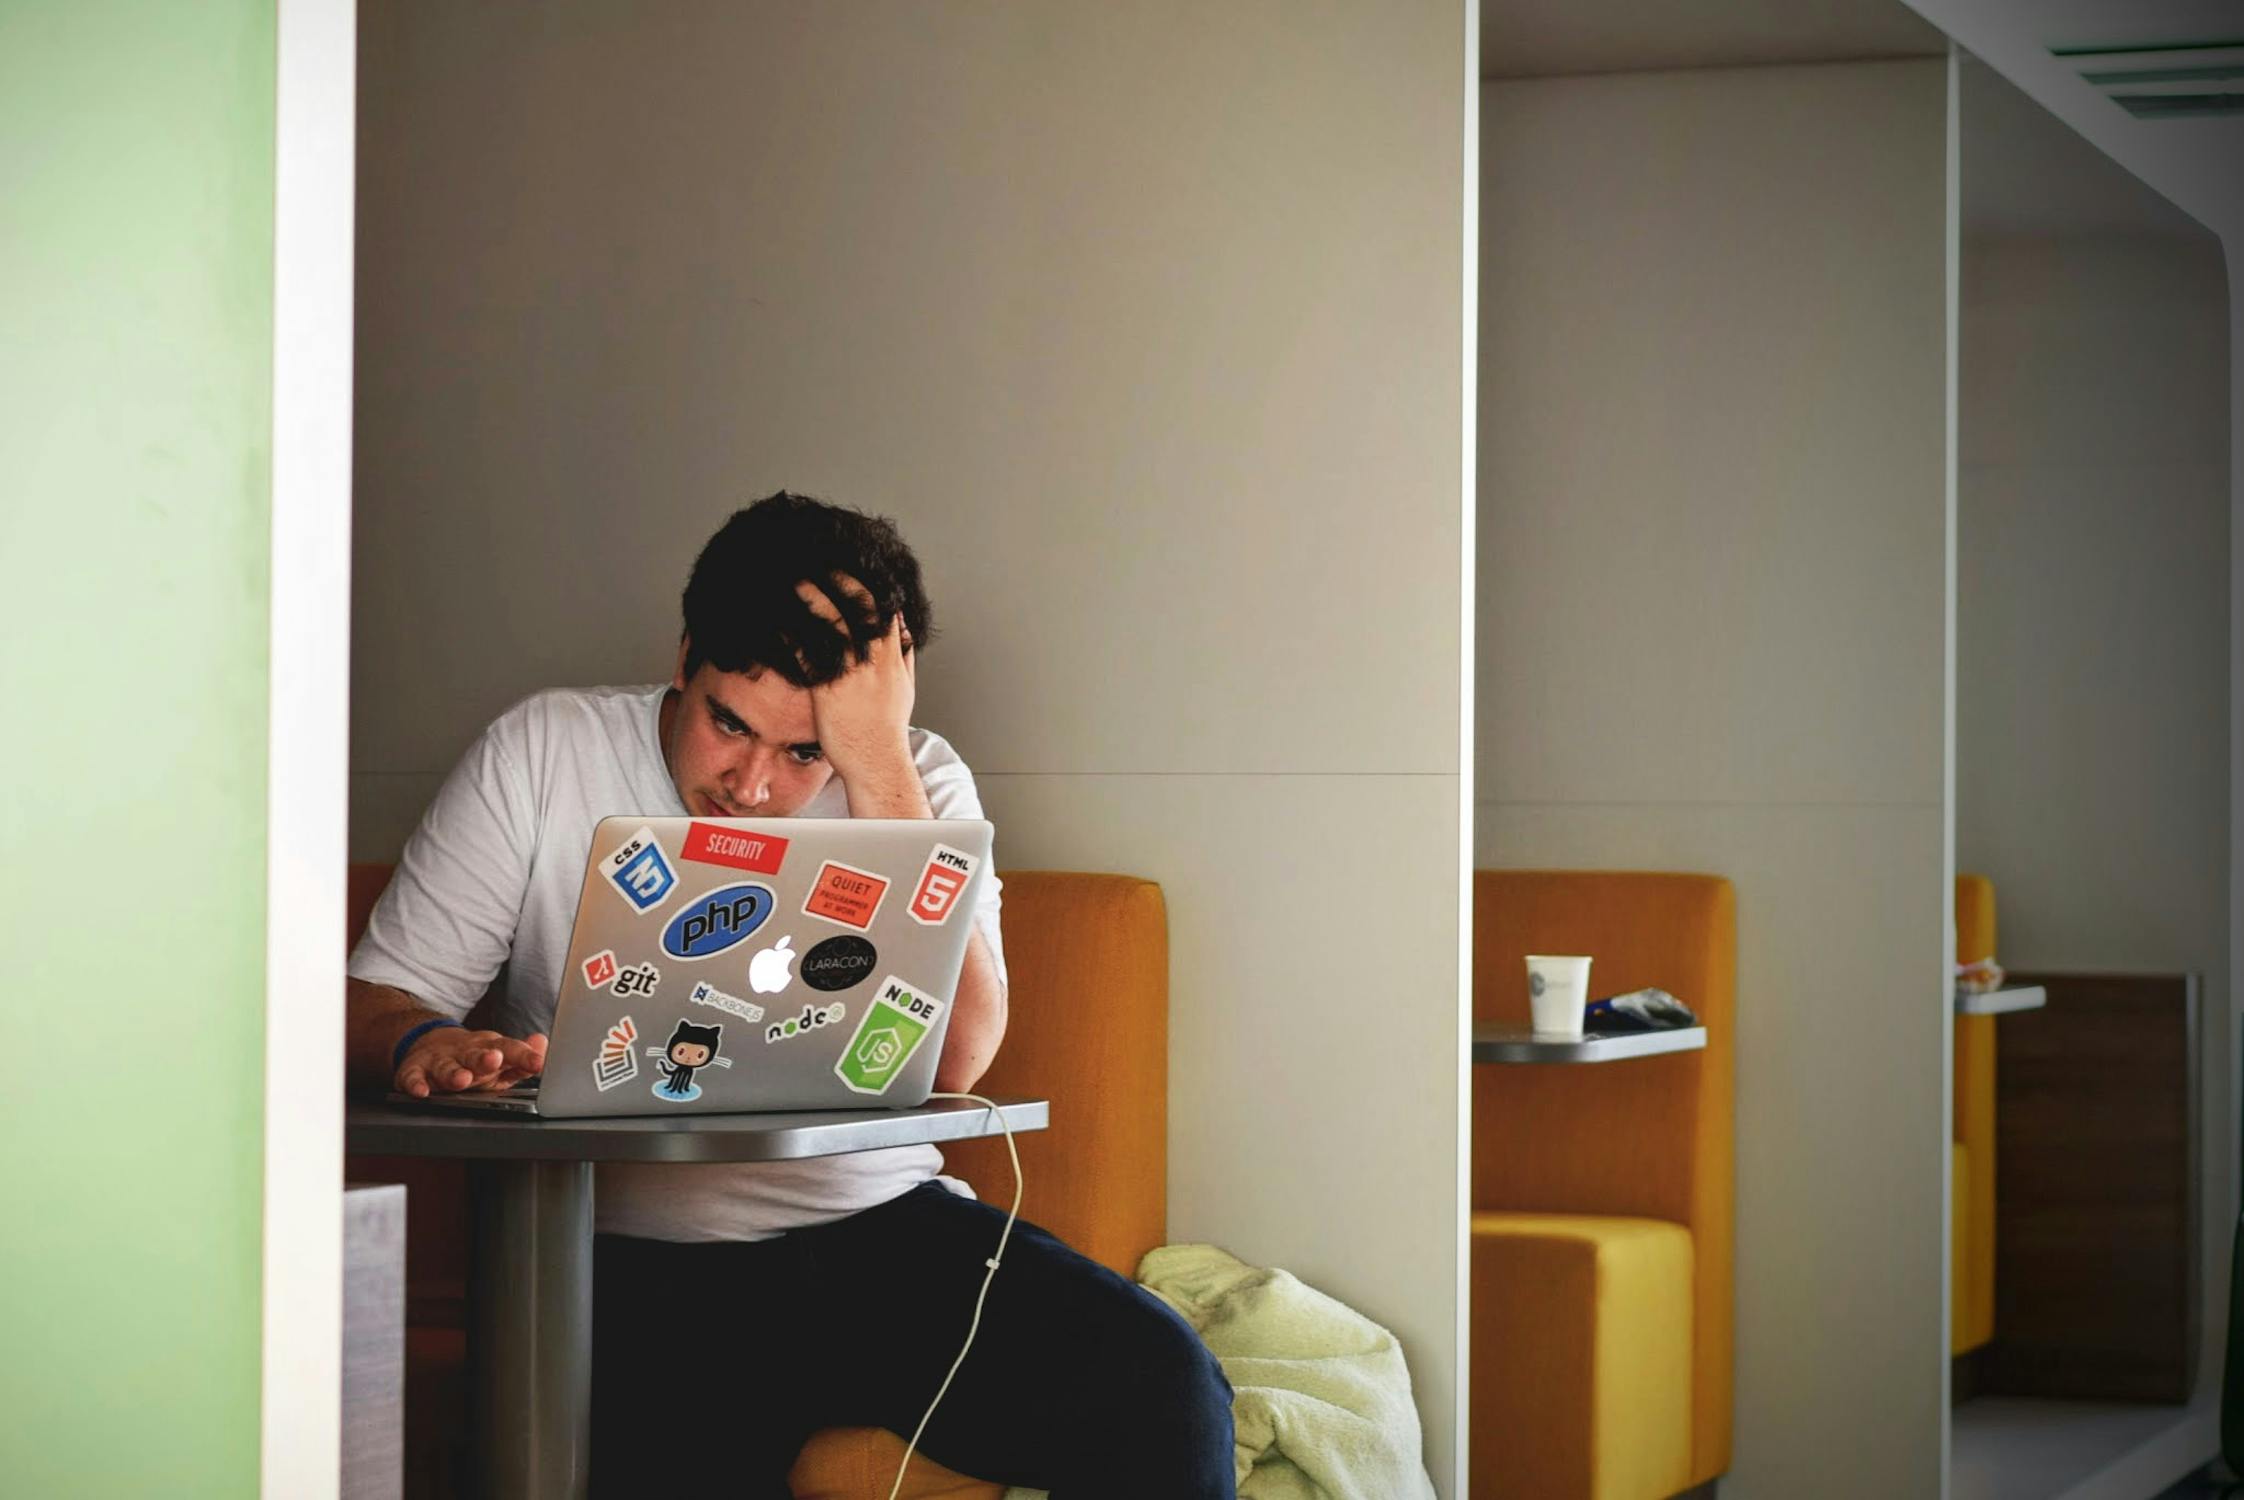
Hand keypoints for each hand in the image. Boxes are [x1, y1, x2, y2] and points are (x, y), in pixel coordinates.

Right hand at [394, 1026, 548, 1096]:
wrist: (430, 1044)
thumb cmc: (474, 1058)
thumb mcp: (500, 1057)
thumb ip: (522, 1058)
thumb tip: (543, 1044)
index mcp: (489, 1048)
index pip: (510, 1049)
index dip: (524, 1056)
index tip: (537, 1063)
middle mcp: (465, 1052)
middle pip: (476, 1055)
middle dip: (485, 1059)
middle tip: (494, 1060)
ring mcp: (439, 1061)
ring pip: (446, 1067)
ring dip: (453, 1073)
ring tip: (462, 1079)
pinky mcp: (414, 1070)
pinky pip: (413, 1077)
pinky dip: (415, 1084)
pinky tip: (421, 1091)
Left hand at [795, 573, 916, 784]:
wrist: (877, 762)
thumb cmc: (886, 730)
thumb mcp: (905, 688)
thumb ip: (904, 656)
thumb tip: (904, 632)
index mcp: (892, 657)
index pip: (884, 608)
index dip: (867, 584)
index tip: (851, 567)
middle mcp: (874, 660)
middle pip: (860, 607)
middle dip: (841, 580)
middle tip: (820, 561)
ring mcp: (852, 673)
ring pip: (834, 623)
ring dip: (814, 597)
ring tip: (795, 579)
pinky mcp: (828, 689)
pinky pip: (811, 653)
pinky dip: (796, 633)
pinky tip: (780, 620)